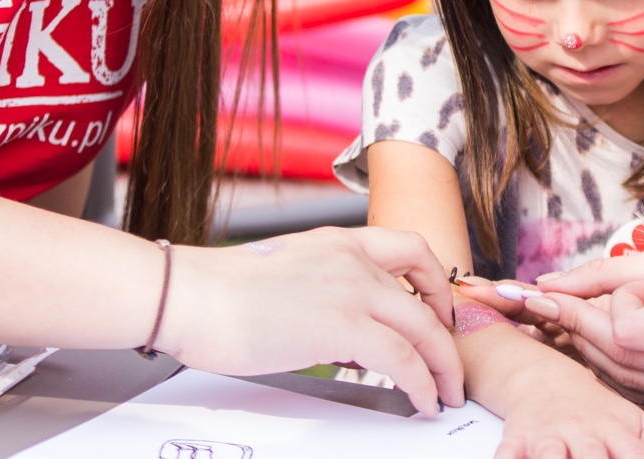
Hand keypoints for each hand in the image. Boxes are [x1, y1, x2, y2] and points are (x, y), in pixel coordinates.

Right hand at [158, 226, 462, 414]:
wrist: (190, 296)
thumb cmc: (220, 294)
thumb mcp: (289, 277)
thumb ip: (328, 297)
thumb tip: (354, 343)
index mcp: (339, 242)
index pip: (411, 247)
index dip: (437, 282)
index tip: (439, 313)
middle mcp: (353, 258)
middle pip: (426, 297)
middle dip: (447, 338)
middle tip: (453, 367)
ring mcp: (351, 290)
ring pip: (423, 329)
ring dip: (443, 367)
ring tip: (447, 394)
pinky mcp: (343, 326)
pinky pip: (402, 358)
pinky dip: (422, 383)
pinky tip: (423, 400)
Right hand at [495, 359, 643, 458]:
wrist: (545, 377)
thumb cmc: (595, 408)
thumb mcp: (633, 420)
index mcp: (614, 430)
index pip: (634, 456)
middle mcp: (582, 433)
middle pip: (591, 457)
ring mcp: (549, 435)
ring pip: (550, 456)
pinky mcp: (518, 437)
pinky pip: (508, 453)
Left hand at [525, 242, 643, 420]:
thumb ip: (607, 272)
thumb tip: (550, 285)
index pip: (627, 332)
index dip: (607, 305)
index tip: (615, 285)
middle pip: (620, 360)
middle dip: (582, 326)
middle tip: (564, 300)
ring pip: (625, 381)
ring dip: (596, 347)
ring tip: (593, 314)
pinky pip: (643, 392)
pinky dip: (620, 366)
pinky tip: (619, 339)